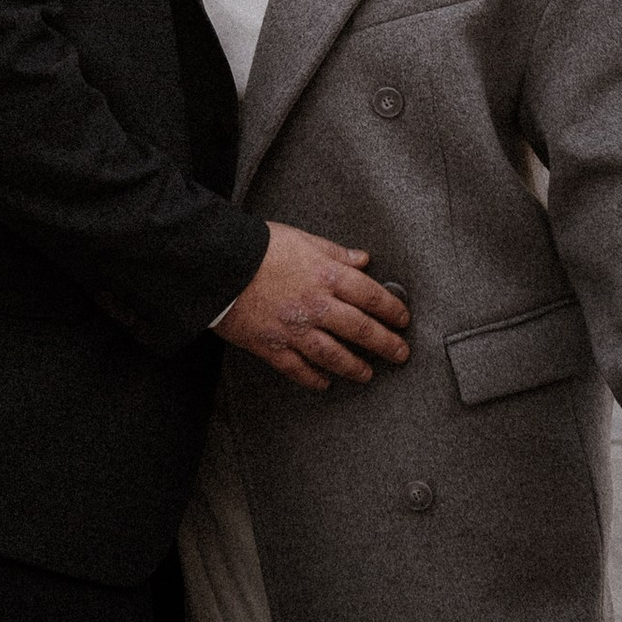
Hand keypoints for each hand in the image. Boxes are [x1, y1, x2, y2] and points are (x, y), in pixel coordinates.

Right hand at [214, 226, 412, 393]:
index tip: (402, 319)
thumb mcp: (303, 239)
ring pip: (334, 355)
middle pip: (360, 330)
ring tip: (367, 374)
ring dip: (355, 367)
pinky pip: (297, 369)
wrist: (218, 264)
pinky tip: (324, 383)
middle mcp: (315, 305)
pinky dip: (313, 378)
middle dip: (386, 344)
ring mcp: (294, 330)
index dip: (392, 310)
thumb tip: (362, 260)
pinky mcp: (271, 346)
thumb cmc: (259, 248)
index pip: (371, 297)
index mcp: (326, 276)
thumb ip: (336, 253)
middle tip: (400, 354)